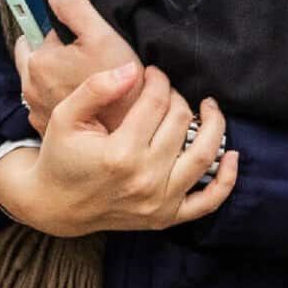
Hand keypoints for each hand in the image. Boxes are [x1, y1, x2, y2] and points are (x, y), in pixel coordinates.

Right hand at [0, 63, 237, 237]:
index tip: (152, 72)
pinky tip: (231, 156)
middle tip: (167, 91)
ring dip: (214, 125)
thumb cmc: (60, 157)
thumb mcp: (64, 117)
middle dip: (177, 97)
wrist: (56, 206)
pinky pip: (208, 202)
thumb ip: (96, 89)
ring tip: (210, 107)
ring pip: (205, 155)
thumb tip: (132, 70)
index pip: (156, 103)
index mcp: (120, 154)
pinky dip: (226, 180)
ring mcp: (159, 202)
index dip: (158, 80)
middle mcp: (145, 179)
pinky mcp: (166, 217)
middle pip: (180, 122)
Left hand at [16, 0, 145, 134]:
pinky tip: (87, 100)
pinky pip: (49, 103)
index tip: (82, 38)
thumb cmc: (120, 87)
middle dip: (54, 52)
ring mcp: (37, 110)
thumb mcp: (103, 36)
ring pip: (42, 81)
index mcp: (39, 61)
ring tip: (89, 78)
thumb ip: (76, 7)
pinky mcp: (47, 129)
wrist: (128, 138)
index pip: (41, 30)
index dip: (64, 30)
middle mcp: (30, 87)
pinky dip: (62, 97)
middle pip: (36, 56)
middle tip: (84, 56)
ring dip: (58, 76)